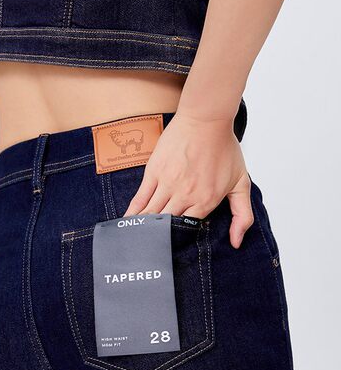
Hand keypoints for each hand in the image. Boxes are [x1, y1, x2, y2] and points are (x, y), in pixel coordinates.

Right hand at [124, 112, 252, 247]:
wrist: (207, 119)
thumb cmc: (223, 148)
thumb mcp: (241, 183)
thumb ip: (242, 215)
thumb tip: (236, 243)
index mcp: (205, 202)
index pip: (187, 230)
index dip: (178, 240)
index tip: (170, 247)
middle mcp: (185, 196)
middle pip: (166, 226)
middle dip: (157, 239)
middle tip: (149, 249)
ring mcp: (168, 184)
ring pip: (151, 215)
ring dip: (143, 229)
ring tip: (136, 240)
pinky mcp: (154, 172)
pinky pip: (140, 198)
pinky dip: (133, 212)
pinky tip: (127, 222)